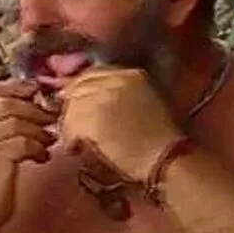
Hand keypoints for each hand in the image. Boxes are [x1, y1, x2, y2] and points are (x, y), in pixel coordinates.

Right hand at [0, 79, 56, 230]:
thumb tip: (26, 101)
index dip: (17, 87)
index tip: (37, 92)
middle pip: (6, 103)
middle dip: (34, 109)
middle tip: (51, 118)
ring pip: (18, 121)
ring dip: (39, 130)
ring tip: (48, 141)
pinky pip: (24, 142)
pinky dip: (38, 148)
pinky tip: (40, 158)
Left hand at [56, 67, 182, 183]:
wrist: (164, 158)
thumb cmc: (159, 138)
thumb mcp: (144, 102)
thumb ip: (116, 94)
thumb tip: (85, 97)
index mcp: (131, 75)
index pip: (92, 74)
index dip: (79, 90)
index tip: (74, 104)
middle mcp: (116, 81)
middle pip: (78, 88)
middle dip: (72, 108)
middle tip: (72, 127)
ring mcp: (103, 98)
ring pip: (71, 107)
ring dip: (69, 126)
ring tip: (76, 141)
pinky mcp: (92, 118)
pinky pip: (69, 125)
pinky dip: (70, 138)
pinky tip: (76, 148)